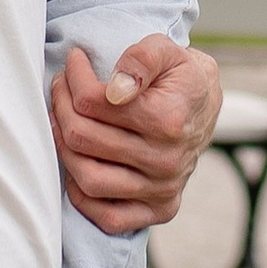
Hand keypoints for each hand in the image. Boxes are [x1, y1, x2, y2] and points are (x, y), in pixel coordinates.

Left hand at [52, 36, 222, 235]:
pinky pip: (109, 218)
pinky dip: (83, 197)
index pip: (92, 102)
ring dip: (63, 149)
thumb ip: (141, 59)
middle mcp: (167, 160)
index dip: (73, 79)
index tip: (72, 64)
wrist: (207, 105)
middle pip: (83, 139)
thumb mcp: (166, 50)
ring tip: (62, 123)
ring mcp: (164, 188)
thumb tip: (115, 90)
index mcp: (168, 118)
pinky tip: (79, 164)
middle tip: (59, 89)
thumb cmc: (180, 75)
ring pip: (89, 179)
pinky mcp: (162, 209)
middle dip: (60, 107)